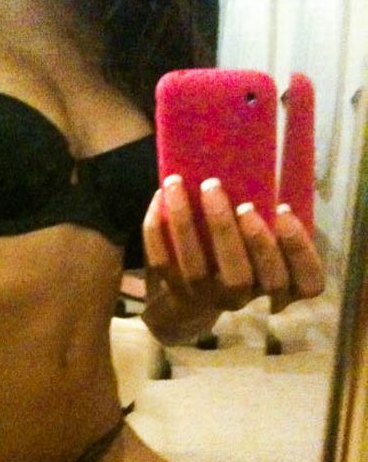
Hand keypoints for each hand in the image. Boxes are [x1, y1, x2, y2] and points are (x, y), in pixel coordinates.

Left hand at [142, 175, 323, 342]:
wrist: (192, 303)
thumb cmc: (239, 256)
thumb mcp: (261, 242)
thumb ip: (265, 217)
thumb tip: (254, 159)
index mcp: (275, 284)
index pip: (305, 283)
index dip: (298, 250)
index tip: (282, 208)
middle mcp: (242, 297)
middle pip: (241, 277)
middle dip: (228, 231)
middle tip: (215, 187)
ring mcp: (206, 297)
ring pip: (195, 268)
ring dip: (185, 223)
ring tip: (177, 183)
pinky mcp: (174, 290)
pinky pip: (162, 263)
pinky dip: (157, 230)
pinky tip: (159, 198)